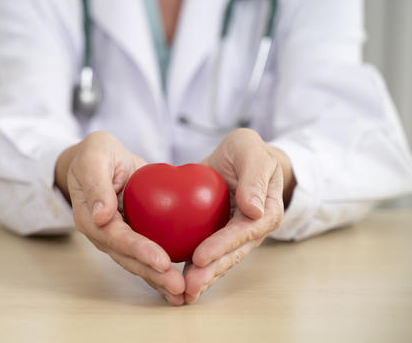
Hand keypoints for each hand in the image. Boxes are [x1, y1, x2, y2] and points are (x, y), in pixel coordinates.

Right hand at [55, 131, 185, 304]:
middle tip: (178, 286)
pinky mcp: (131, 236)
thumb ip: (97, 183)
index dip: (138, 250)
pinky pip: (146, 255)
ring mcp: (116, 238)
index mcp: (89, 217)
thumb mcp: (95, 155)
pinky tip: (181, 284)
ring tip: (182, 294)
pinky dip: (162, 271)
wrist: (99, 159)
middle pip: (128, 258)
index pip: (116, 237)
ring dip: (159, 280)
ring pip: (137, 262)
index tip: (162, 261)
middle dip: (153, 274)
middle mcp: (102, 233)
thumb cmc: (96, 154)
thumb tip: (101, 216)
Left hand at [183, 128, 295, 303]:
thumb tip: (253, 210)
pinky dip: (194, 268)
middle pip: (231, 254)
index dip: (222, 246)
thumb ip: (254, 178)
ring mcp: (236, 236)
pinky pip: (207, 254)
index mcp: (266, 211)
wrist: (241, 158)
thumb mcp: (251, 152)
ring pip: (220, 260)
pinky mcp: (219, 236)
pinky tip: (177, 281)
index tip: (201, 257)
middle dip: (210, 271)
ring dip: (203, 278)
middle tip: (189, 285)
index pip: (243, 232)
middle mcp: (253, 229)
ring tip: (183, 292)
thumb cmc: (248, 152)